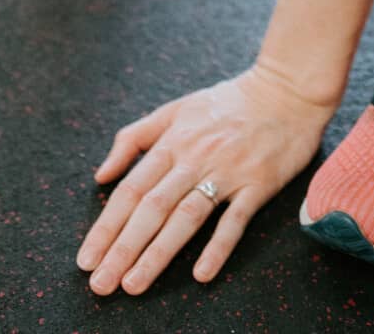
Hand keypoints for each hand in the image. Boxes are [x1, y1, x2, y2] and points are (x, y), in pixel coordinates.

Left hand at [75, 67, 334, 293]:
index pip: (132, 189)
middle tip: (100, 284)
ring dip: (158, 252)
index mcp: (174, 140)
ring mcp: (228, 171)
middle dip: (123, 248)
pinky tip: (201, 273)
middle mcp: (196, 157)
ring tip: (133, 284)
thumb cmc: (229, 101)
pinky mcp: (258, 183)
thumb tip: (101, 174)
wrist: (287, 89)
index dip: (106, 225)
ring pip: (186, 216)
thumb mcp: (177, 109)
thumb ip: (135, 137)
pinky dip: (218, 246)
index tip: (86, 259)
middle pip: (153, 207)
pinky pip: (235, 219)